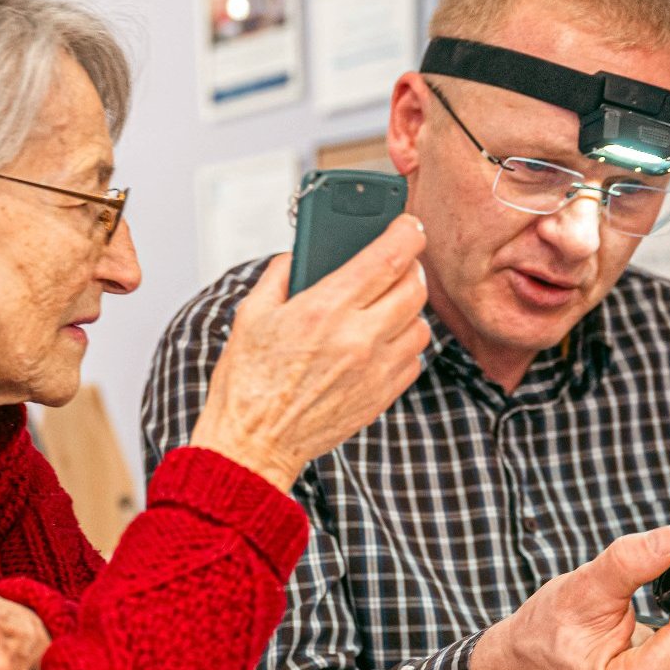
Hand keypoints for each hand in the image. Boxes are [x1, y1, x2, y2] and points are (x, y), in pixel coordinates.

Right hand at [189, 216, 429, 490]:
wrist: (254, 443)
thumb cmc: (248, 382)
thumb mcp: (251, 313)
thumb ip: (280, 274)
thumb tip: (301, 254)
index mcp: (324, 310)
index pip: (389, 257)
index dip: (407, 233)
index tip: (407, 226)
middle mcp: (357, 338)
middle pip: (414, 287)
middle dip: (408, 268)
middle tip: (392, 265)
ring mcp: (374, 370)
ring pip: (421, 324)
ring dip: (407, 308)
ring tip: (383, 306)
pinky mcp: (382, 396)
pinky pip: (414, 358)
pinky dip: (404, 343)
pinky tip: (379, 340)